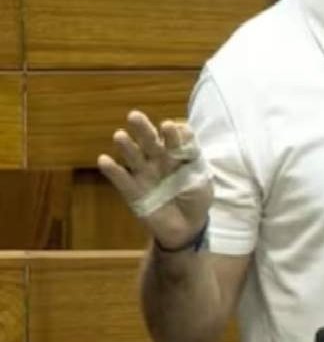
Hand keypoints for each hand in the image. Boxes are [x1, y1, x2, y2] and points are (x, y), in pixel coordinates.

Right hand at [97, 111, 212, 250]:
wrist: (188, 226)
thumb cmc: (196, 197)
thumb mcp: (201, 175)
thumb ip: (192, 155)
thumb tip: (185, 129)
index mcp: (177, 155)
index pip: (173, 140)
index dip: (171, 133)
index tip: (168, 126)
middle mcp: (158, 161)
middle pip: (150, 142)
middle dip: (143, 129)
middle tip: (134, 116)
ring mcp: (144, 175)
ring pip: (134, 157)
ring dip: (127, 146)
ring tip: (120, 135)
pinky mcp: (132, 192)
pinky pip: (121, 180)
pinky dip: (112, 170)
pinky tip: (104, 160)